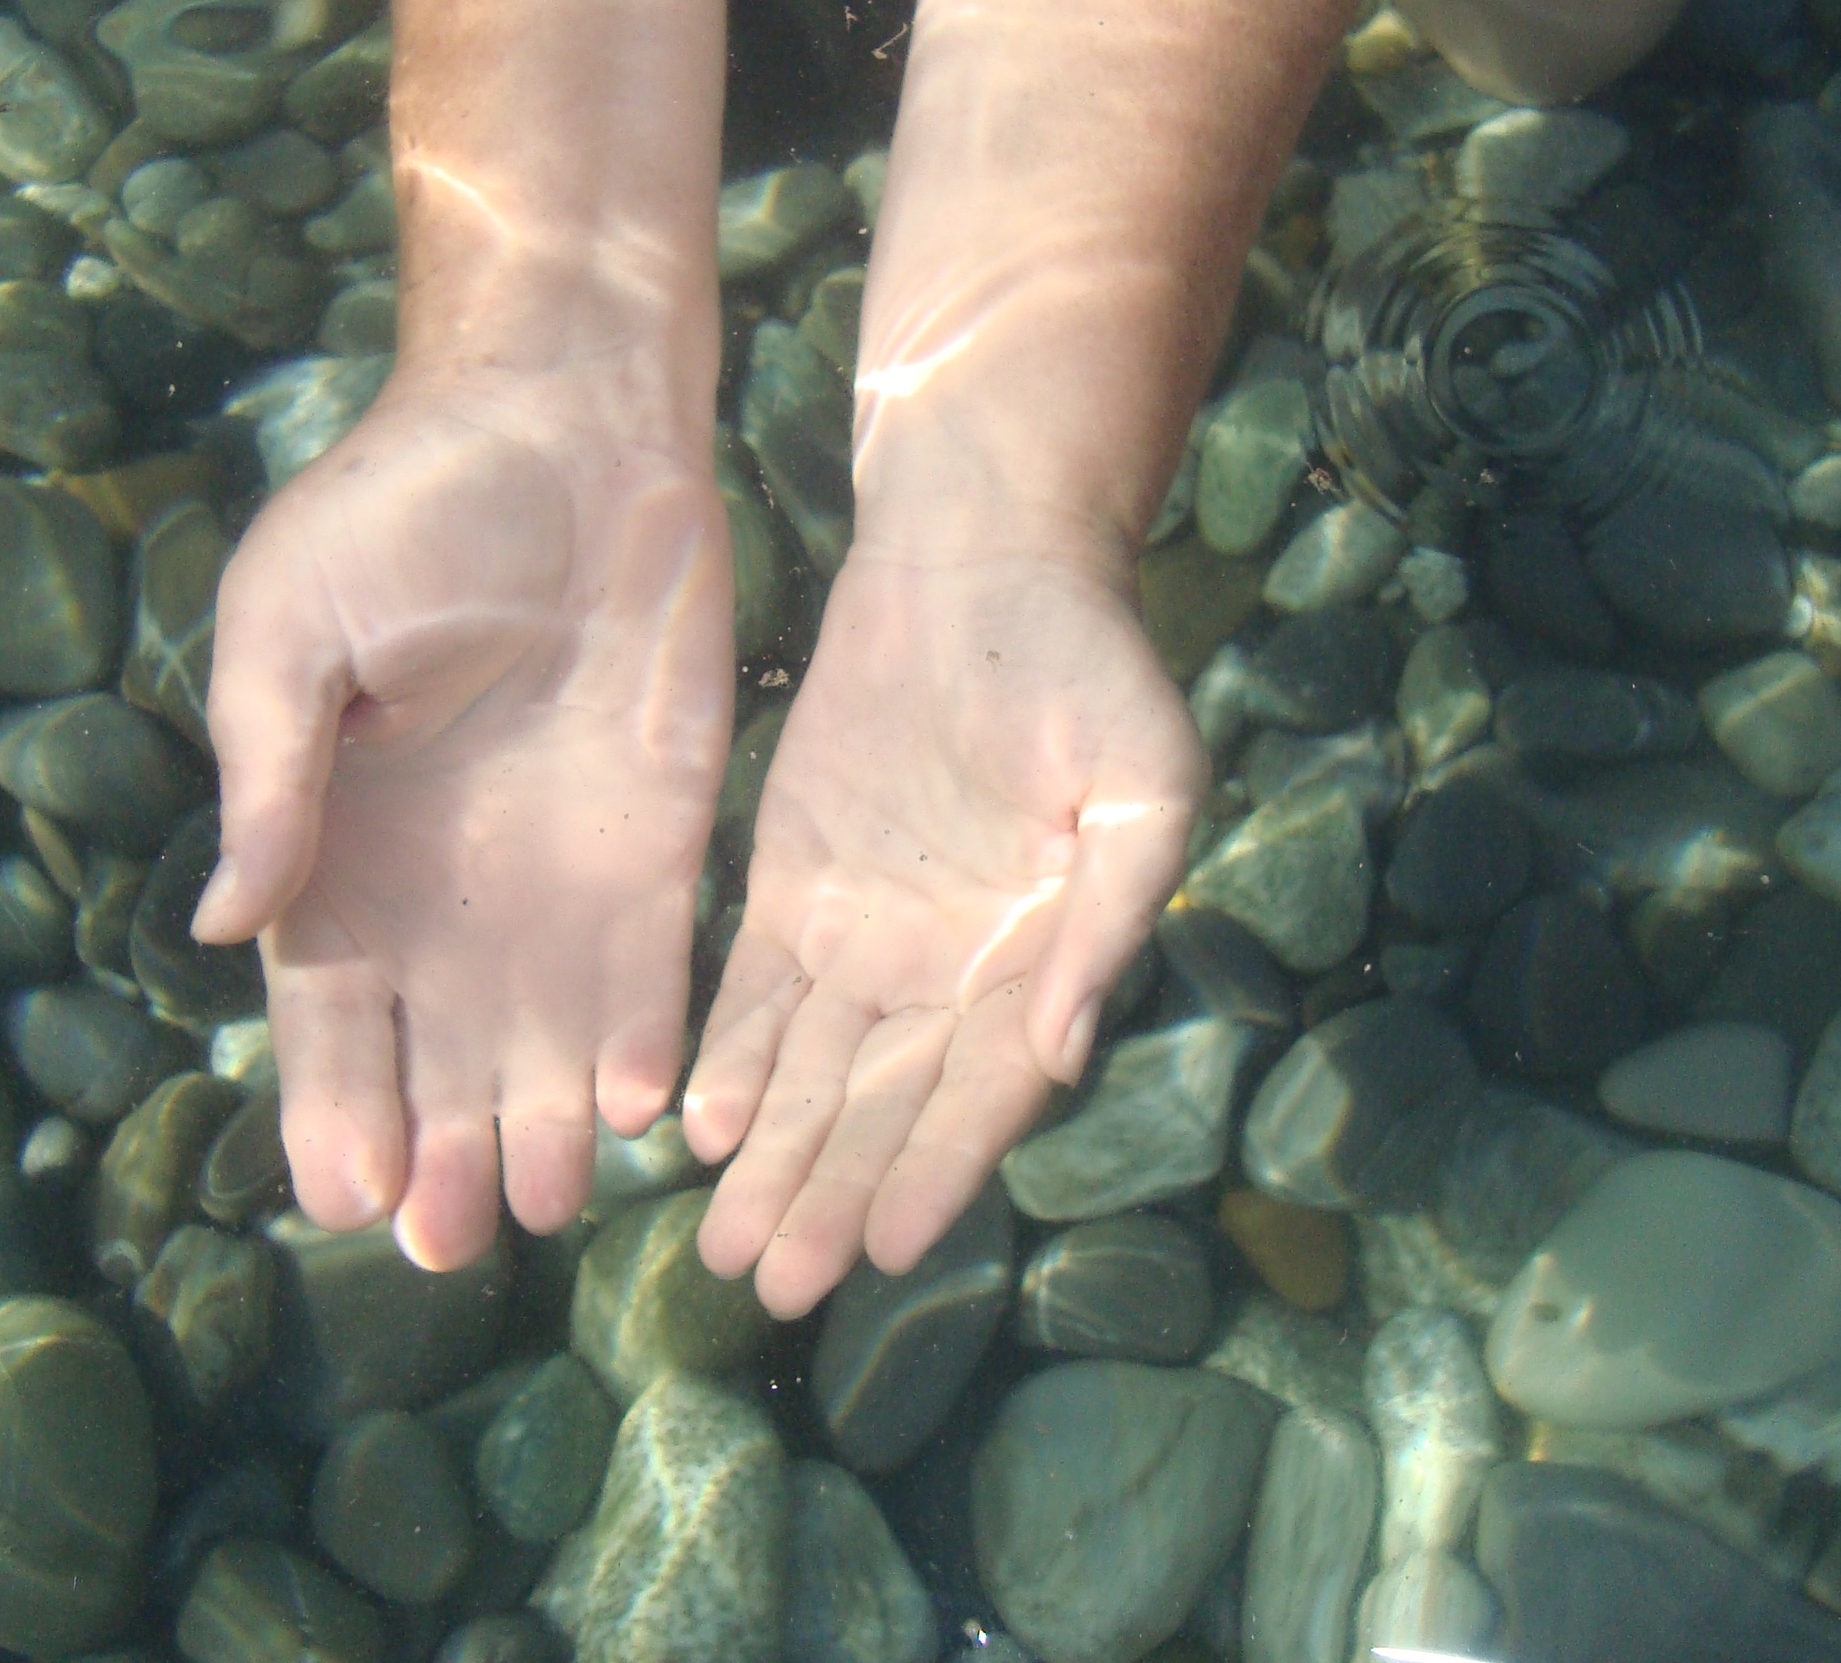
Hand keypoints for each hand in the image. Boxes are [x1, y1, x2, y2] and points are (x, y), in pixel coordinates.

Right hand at [195, 376, 733, 1268]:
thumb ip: (269, 777)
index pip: (329, 1014)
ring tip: (547, 1206)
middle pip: (439, 1053)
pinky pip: (653, 966)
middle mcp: (445, 888)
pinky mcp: (654, 843)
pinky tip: (646, 1109)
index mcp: (339, 847)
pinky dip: (648, 1038)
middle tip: (456, 1250)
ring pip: (546, 1037)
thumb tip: (225, 920)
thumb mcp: (291, 628)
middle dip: (445, 1152)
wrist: (568, 425)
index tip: (345, 1204)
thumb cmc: (403, 511)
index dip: (334, 1108)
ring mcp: (553, 873)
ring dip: (546, 1123)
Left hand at [684, 540, 1204, 1315]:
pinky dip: (730, 1059)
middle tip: (772, 1283)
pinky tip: (698, 1125)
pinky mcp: (793, 882)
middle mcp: (948, 968)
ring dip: (773, 1157)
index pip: (981, 1096)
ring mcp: (867, 930)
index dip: (934, 1173)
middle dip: (830, 1195)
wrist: (980, 558)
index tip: (882, 1252)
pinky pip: (754, 992)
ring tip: (725, 1245)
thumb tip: (1063, 1053)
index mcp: (1038, 959)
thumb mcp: (1141, 784)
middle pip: (883, 1107)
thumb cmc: (1084, 663)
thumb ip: (1106, 920)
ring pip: (812, 1070)